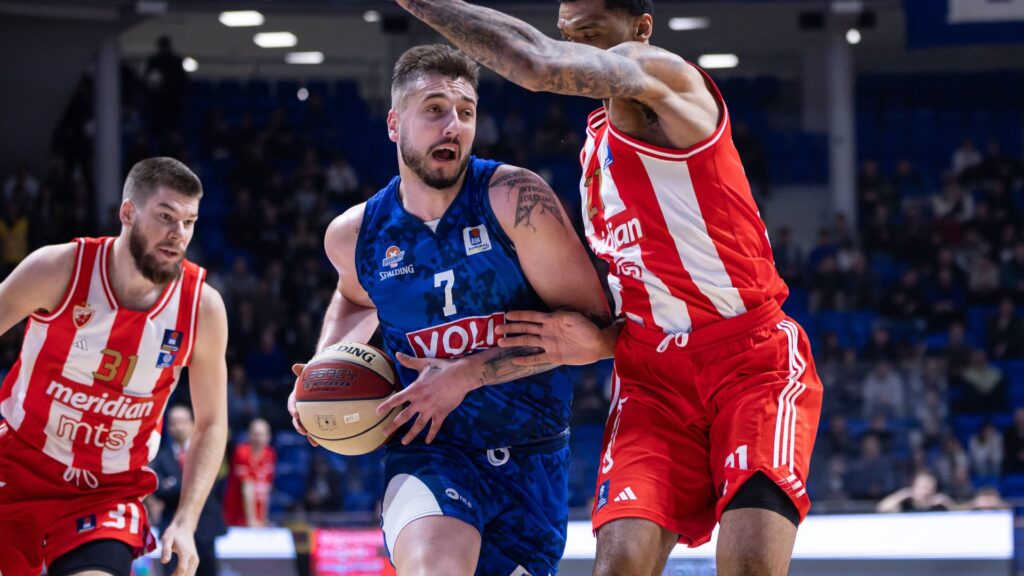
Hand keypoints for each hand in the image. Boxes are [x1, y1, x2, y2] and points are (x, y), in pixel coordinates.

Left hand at [160, 520, 198, 575]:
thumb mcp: (167, 539)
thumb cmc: (174, 533)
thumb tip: (164, 561)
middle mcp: (193, 558)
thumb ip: (166, 550)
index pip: (181, 571)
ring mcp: (195, 561)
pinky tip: (173, 575)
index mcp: (186, 553)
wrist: (184, 528)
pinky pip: (190, 573)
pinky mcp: (195, 562)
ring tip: (170, 575)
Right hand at [288, 363, 317, 446]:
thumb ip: (303, 369)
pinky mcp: (316, 417)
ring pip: (306, 425)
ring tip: (313, 441)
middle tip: (303, 430)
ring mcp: (308, 413)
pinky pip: (316, 427)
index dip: (293, 408)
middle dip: (299, 425)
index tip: (295, 414)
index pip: (292, 402)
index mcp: (298, 396)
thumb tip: (295, 366)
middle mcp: (301, 406)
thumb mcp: (310, 371)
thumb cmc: (315, 374)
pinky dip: (317, 435)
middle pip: (297, 418)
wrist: (324, 378)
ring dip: (308, 434)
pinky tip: (322, 443)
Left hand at [375, 353, 477, 444]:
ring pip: (418, 425)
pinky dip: (431, 435)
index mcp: (414, 390)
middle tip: (384, 433)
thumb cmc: (442, 368)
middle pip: (404, 417)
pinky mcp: (441, 414)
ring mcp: (430, 410)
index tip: (377, 412)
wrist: (460, 376)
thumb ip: (409, 361)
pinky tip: (428, 441)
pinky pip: (435, 427)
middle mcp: (420, 402)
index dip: (386, 406)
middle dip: (393, 425)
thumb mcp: (424, 363)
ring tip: (403, 442)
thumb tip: (397, 354)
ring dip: (410, 435)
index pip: (397, 399)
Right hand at [495, 310, 611, 365]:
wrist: (597, 345)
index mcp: (551, 321)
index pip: (532, 317)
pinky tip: (515, 360)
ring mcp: (549, 344)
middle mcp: (547, 332)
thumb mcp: (575, 318)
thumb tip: (550, 316)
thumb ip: (562, 316)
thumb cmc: (587, 329)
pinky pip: (537, 358)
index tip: (507, 315)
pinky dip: (526, 359)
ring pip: (528, 342)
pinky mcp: (553, 356)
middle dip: (511, 329)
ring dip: (514, 342)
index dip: (520, 315)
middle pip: (525, 329)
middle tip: (497, 330)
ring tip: (501, 342)